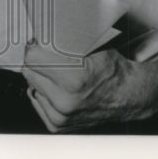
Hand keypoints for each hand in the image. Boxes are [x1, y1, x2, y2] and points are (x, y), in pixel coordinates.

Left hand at [21, 42, 157, 131]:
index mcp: (75, 79)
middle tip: (46, 56)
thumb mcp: (94, 47)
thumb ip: (66, 41)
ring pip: (32, 87)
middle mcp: (66, 102)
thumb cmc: (112, 69)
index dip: (34, 47)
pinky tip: (57, 88)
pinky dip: (44, 93)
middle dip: (36, 62)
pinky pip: (37, 102)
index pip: (33, 58)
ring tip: (57, 74)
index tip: (37, 43)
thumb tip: (41, 32)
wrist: (128, 96)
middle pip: (29, 72)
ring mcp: (61, 117)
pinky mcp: (58, 126)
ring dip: (40, 78)